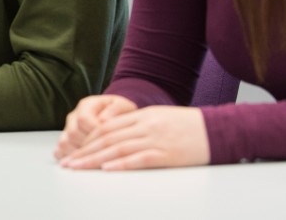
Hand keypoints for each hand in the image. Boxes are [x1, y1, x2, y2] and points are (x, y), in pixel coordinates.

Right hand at [54, 95, 136, 159]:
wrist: (115, 118)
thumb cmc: (120, 114)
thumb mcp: (123, 106)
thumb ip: (115, 110)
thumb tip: (104, 120)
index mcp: (86, 105)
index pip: (83, 119)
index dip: (95, 133)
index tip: (110, 142)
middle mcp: (74, 116)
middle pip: (72, 133)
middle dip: (89, 147)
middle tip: (104, 156)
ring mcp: (67, 129)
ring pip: (64, 144)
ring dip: (79, 155)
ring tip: (95, 161)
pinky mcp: (65, 141)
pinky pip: (59, 151)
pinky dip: (69, 159)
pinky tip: (83, 164)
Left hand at [58, 105, 210, 170]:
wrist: (219, 128)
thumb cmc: (190, 126)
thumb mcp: (159, 118)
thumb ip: (138, 125)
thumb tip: (115, 135)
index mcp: (141, 116)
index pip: (106, 127)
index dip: (87, 139)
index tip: (73, 149)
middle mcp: (144, 126)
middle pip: (106, 138)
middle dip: (84, 151)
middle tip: (67, 162)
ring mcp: (155, 139)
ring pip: (117, 148)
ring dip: (94, 159)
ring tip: (77, 168)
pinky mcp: (167, 154)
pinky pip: (140, 159)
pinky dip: (121, 164)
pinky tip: (107, 169)